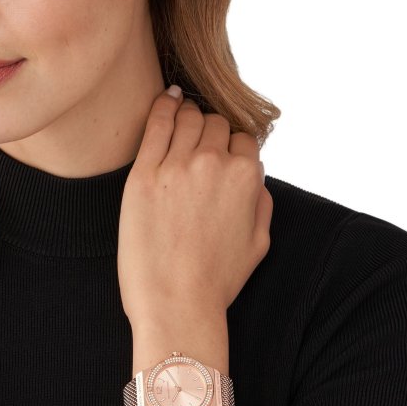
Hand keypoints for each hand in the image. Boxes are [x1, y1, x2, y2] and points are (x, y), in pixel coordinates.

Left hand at [117, 86, 272, 328]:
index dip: (232, 147)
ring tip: (180, 119)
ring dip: (187, 116)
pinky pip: (156, 123)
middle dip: (209, 132)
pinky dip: (163, 106)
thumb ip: (262, 203)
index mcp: (246, 178)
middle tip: (197, 143)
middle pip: (215, 124)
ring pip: (188, 117)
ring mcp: (177, 166)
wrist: (176, 305)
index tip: (220, 154)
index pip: (243, 139)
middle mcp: (215, 164)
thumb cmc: (216, 282)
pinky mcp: (144, 174)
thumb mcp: (259, 243)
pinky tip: (165, 100)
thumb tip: (256, 178)